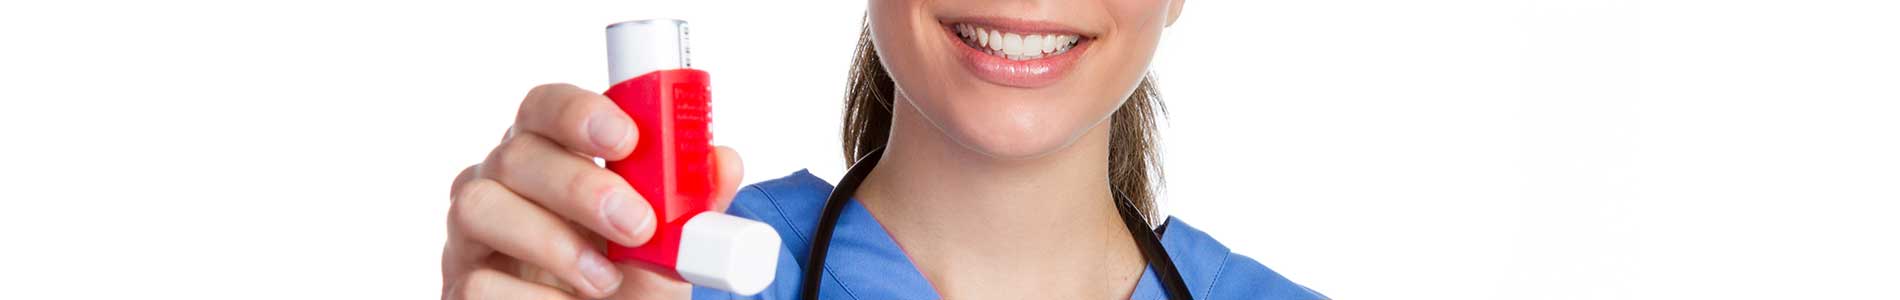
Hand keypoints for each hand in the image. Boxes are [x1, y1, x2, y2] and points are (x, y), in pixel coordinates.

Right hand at [443, 83, 744, 298]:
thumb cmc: (629, 277)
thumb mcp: (671, 245)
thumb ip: (695, 206)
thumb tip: (724, 162)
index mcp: (549, 151)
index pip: (545, 105)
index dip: (580, 113)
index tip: (627, 139)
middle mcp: (500, 179)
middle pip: (517, 154)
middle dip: (581, 187)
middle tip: (637, 226)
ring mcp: (470, 232)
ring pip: (479, 207)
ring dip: (552, 243)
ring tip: (604, 280)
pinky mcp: (459, 284)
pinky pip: (477, 282)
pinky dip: (531, 299)